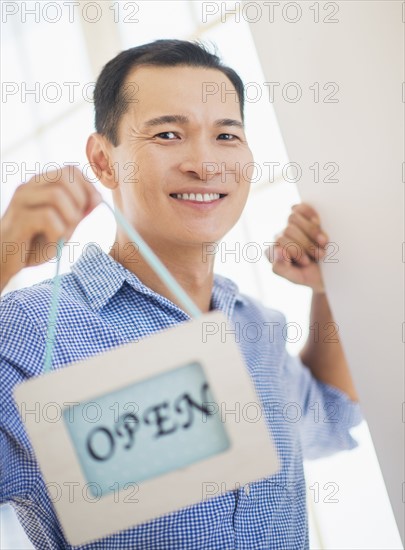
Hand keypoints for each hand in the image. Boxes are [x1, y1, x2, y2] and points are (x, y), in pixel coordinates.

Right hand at [1, 166, 101, 291]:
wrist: (6, 261)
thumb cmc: (35, 242)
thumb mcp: (63, 225)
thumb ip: (79, 212)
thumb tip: (98, 199)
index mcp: (41, 184)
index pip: (71, 170)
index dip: (88, 187)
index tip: (94, 206)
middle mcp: (30, 187)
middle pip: (65, 176)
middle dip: (80, 200)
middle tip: (77, 221)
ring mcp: (22, 201)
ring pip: (57, 195)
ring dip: (70, 217)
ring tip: (64, 233)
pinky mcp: (18, 219)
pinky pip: (48, 217)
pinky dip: (58, 232)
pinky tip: (54, 242)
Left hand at [267, 203, 327, 293]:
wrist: (328, 272)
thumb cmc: (310, 276)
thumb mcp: (296, 278)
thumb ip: (281, 268)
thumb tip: (278, 250)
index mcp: (273, 252)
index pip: (279, 242)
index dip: (296, 251)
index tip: (306, 262)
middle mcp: (280, 237)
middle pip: (289, 230)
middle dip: (307, 244)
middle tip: (319, 255)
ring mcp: (291, 226)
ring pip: (293, 218)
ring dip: (312, 232)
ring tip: (322, 244)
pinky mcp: (302, 218)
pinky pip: (300, 208)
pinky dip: (310, 214)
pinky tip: (318, 224)